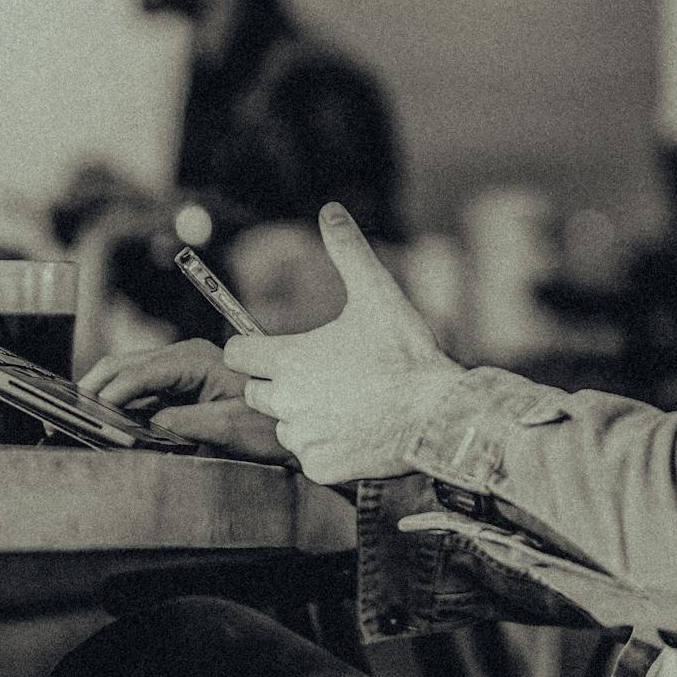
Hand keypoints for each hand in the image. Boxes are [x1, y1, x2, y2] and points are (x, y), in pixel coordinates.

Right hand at [79, 337, 291, 464]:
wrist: (291, 426)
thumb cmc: (267, 425)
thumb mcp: (225, 428)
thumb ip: (182, 423)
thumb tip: (144, 425)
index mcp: (194, 359)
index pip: (140, 372)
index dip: (111, 392)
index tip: (90, 413)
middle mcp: (183, 356)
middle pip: (124, 366)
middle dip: (94, 388)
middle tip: (67, 414)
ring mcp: (179, 369)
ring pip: (126, 376)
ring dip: (102, 395)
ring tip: (77, 419)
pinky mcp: (178, 385)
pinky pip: (139, 390)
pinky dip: (118, 403)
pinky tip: (104, 421)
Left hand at [226, 205, 462, 484]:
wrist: (438, 415)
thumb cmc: (406, 353)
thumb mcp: (378, 294)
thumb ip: (348, 251)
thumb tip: (330, 209)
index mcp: (290, 359)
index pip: (237, 353)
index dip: (255, 349)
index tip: (279, 349)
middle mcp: (286, 400)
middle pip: (257, 392)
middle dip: (280, 384)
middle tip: (325, 377)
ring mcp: (302, 437)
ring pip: (283, 426)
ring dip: (304, 417)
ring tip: (347, 404)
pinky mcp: (318, 466)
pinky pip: (308, 456)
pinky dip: (327, 447)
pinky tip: (357, 432)